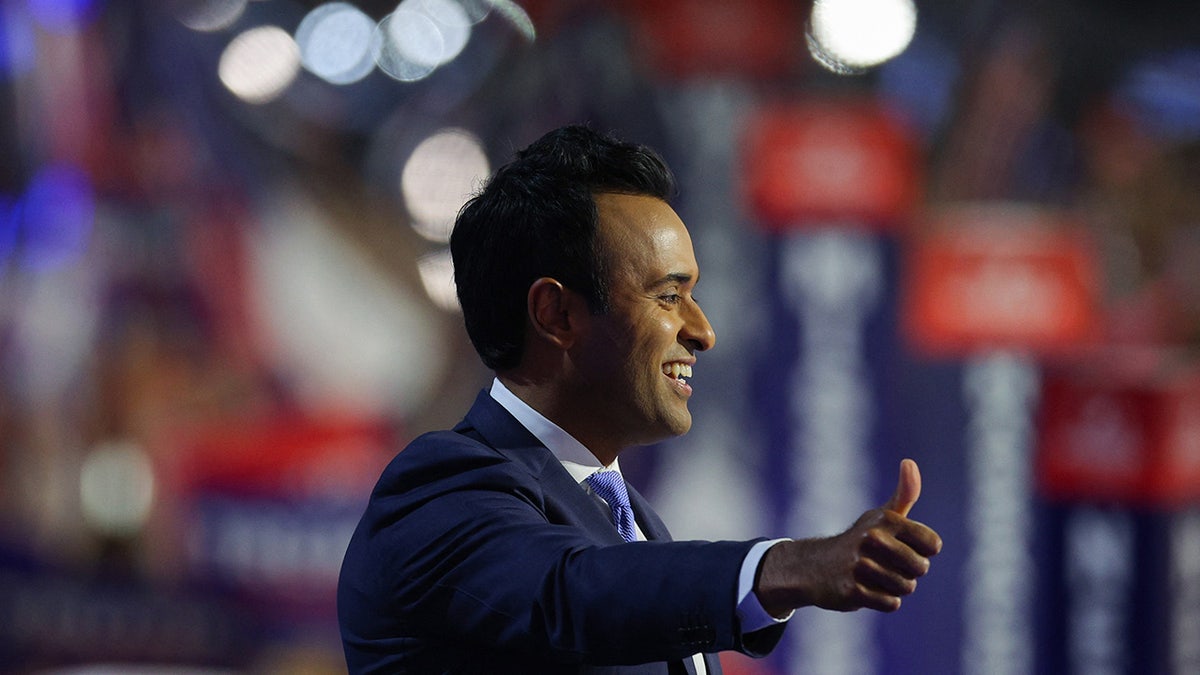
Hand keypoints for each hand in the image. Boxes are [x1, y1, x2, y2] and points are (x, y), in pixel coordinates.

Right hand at [754, 459, 942, 615]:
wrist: (815, 567)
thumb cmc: (860, 541)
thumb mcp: (881, 515)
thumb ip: (904, 493)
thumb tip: (909, 462)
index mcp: (885, 520)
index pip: (932, 544)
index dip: (923, 551)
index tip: (904, 547)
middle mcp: (872, 539)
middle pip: (921, 568)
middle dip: (909, 572)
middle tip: (887, 565)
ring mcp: (861, 566)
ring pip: (906, 588)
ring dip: (894, 587)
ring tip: (875, 577)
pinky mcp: (852, 590)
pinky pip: (890, 604)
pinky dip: (883, 601)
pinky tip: (866, 589)